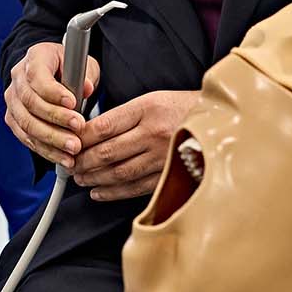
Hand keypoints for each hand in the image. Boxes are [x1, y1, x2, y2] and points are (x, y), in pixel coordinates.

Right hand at [4, 41, 100, 169]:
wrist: (49, 73)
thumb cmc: (67, 66)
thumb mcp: (81, 63)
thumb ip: (84, 74)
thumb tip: (86, 88)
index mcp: (35, 58)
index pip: (38, 76)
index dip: (54, 92)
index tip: (73, 103)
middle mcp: (18, 78)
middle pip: (31, 103)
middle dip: (56, 119)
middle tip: (78, 128)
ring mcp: (13, 100)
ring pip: (27, 124)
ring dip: (51, 139)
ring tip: (73, 149)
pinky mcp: (13, 120)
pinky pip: (26, 138)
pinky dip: (46, 150)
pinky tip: (63, 157)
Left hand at [72, 90, 199, 201]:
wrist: (221, 124)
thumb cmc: (184, 110)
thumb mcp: (154, 100)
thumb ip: (124, 115)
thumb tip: (91, 131)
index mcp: (148, 108)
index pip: (104, 126)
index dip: (81, 138)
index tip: (70, 142)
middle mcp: (154, 133)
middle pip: (108, 151)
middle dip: (83, 161)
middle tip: (70, 165)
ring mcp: (163, 157)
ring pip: (119, 172)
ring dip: (95, 178)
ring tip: (81, 178)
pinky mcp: (169, 175)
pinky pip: (135, 187)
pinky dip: (114, 192)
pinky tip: (100, 192)